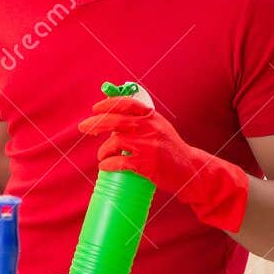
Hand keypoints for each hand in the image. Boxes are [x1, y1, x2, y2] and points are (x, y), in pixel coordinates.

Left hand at [76, 96, 247, 231]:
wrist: (190, 170)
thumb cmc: (169, 149)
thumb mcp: (159, 128)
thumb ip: (140, 121)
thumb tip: (112, 117)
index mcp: (152, 118)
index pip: (128, 104)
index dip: (109, 104)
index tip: (95, 108)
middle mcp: (150, 129)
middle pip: (116, 121)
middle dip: (95, 123)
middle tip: (83, 127)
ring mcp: (149, 147)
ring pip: (115, 143)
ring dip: (103, 151)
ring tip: (102, 156)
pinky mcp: (147, 165)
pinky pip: (119, 162)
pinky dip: (108, 164)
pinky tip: (105, 166)